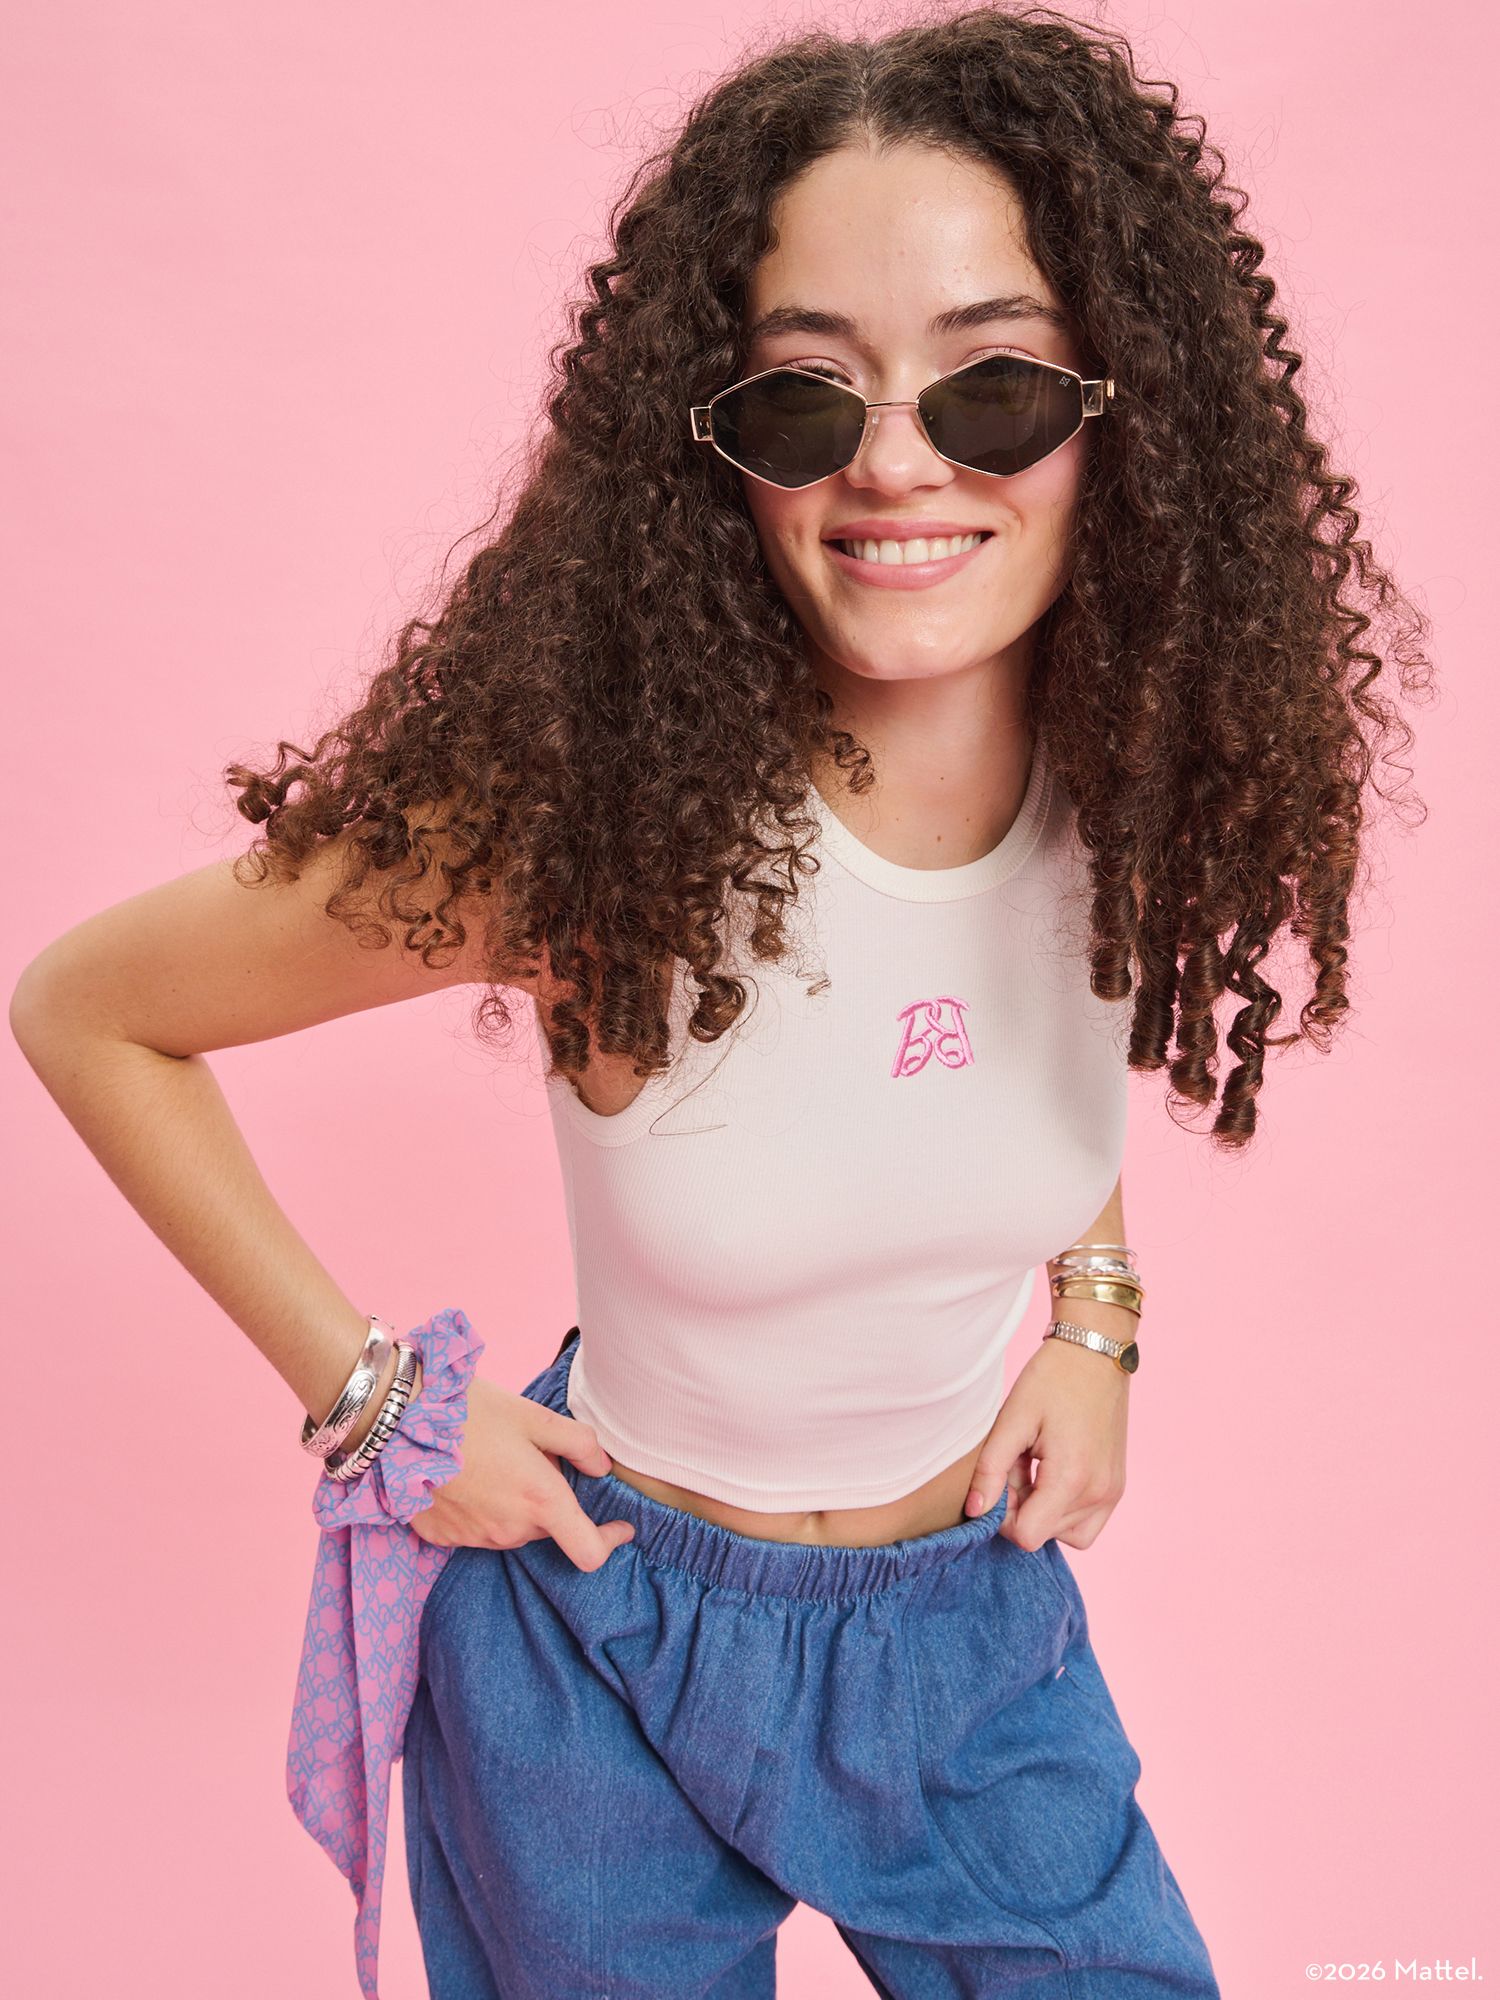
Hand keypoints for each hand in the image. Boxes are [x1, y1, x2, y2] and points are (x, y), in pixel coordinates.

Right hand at [407, 1372, 636, 1571]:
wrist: (399, 1421)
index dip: (611, 1541)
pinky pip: (477, 1530)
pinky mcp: (443, 1537)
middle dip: (550, 1502)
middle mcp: (510, 1529)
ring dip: (515, 1506)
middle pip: (548, 1530)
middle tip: (532, 1458)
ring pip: (513, 1529)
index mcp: (540, 1501)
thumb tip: (602, 1467)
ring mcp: (474, 1538)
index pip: (589, 1551)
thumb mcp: (534, 1416)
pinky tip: (466, 1476)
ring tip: (493, 1462)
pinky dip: (482, 1510)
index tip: (621, 1527)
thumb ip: (578, 1443)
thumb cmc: (471, 1412)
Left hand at [964, 1335, 1129, 1552]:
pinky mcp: (1116, 1487)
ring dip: (1043, 1510)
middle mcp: (1098, 1494)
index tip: (1002, 1479)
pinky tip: (1054, 1473)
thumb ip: (990, 1470)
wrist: (1095, 1354)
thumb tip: (975, 1512)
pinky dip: (1065, 1509)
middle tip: (1018, 1464)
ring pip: (1066, 1534)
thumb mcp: (1012, 1420)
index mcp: (1071, 1479)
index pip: (1026, 1536)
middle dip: (1022, 1508)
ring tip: (1036, 1468)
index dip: (1003, 1516)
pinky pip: (1087, 1523)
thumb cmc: (1051, 1380)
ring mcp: (1112, 1493)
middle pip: (1044, 1534)